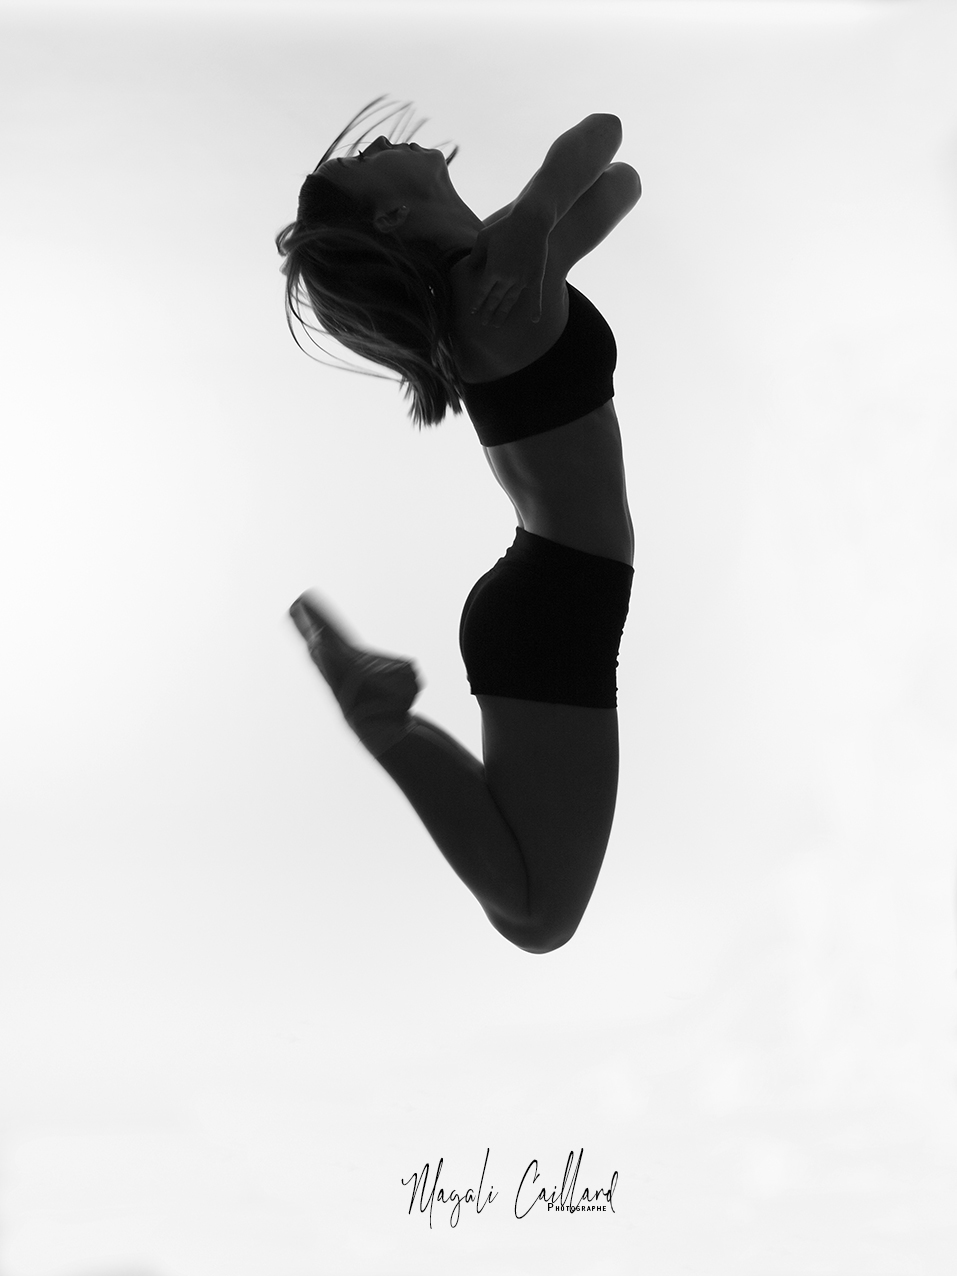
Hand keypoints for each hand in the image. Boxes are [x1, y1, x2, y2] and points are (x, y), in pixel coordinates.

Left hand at [470, 209, 548, 326]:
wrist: (531, 221)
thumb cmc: (505, 227)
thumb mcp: (483, 237)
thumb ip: (475, 255)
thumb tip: (468, 270)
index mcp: (493, 270)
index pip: (482, 291)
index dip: (477, 302)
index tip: (473, 312)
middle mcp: (507, 278)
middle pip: (495, 300)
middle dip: (488, 312)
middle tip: (484, 323)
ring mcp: (522, 279)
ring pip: (510, 300)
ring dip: (503, 313)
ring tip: (497, 324)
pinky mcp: (536, 277)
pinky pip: (536, 296)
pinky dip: (536, 309)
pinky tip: (535, 320)